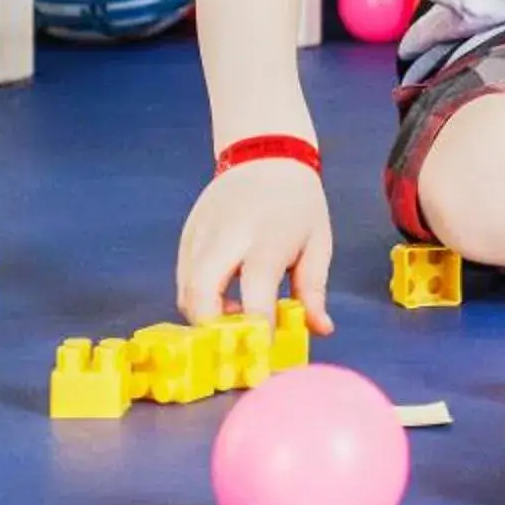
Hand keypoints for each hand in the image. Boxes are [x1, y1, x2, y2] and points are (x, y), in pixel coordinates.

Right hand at [175, 158, 336, 334]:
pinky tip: (221, 300)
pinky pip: (183, 277)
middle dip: (212, 328)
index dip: (255, 324)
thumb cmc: (299, 203)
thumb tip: (320, 329)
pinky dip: (196, 298)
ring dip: (203, 316)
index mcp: (269, 237)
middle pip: (203, 292)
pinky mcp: (188, 234)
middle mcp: (229, 236)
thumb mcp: (317, 242)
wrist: (265, 154)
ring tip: (233, 320)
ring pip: (186, 289)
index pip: (255, 289)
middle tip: (234, 344)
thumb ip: (314, 289)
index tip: (262, 350)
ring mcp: (203, 234)